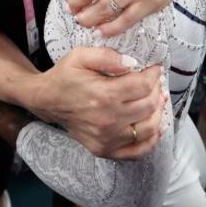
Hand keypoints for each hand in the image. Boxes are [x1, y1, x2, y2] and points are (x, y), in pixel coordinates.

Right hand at [29, 46, 166, 159]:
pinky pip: (138, 151)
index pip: (144, 86)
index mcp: (104, 94)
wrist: (47, 101)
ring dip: (158, 112)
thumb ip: (107, 56)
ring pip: (149, 128)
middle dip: (157, 90)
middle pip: (149, 105)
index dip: (153, 75)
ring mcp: (107, 138)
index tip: (154, 69)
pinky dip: (151, 140)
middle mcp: (108, 119)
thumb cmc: (65, 76)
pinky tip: (154, 126)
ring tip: (156, 100)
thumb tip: (132, 63)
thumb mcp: (80, 56)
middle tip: (154, 82)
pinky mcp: (105, 150)